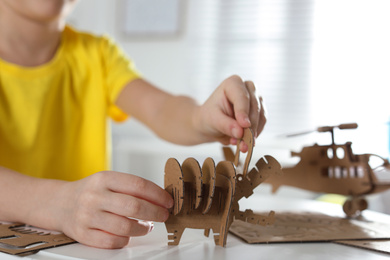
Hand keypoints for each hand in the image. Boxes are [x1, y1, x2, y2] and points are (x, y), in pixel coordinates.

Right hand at [53, 171, 172, 248]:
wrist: (60, 203)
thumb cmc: (92, 192)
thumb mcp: (109, 181)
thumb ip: (131, 188)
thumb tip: (161, 199)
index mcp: (104, 178)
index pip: (138, 185)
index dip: (157, 195)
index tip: (168, 201)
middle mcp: (94, 196)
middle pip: (133, 206)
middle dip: (155, 213)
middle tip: (163, 215)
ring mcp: (87, 216)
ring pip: (124, 226)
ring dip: (142, 228)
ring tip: (147, 226)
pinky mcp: (82, 234)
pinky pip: (111, 242)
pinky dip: (125, 240)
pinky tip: (128, 235)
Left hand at [195, 75, 265, 151]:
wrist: (211, 123)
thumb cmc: (210, 117)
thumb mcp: (213, 120)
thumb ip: (225, 125)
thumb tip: (239, 133)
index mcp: (233, 83)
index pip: (242, 97)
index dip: (243, 112)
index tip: (244, 125)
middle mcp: (247, 87)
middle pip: (254, 106)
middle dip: (249, 126)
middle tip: (244, 141)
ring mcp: (256, 98)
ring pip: (261, 115)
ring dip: (253, 132)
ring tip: (242, 145)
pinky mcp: (260, 110)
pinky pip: (262, 123)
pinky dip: (255, 133)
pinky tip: (246, 142)